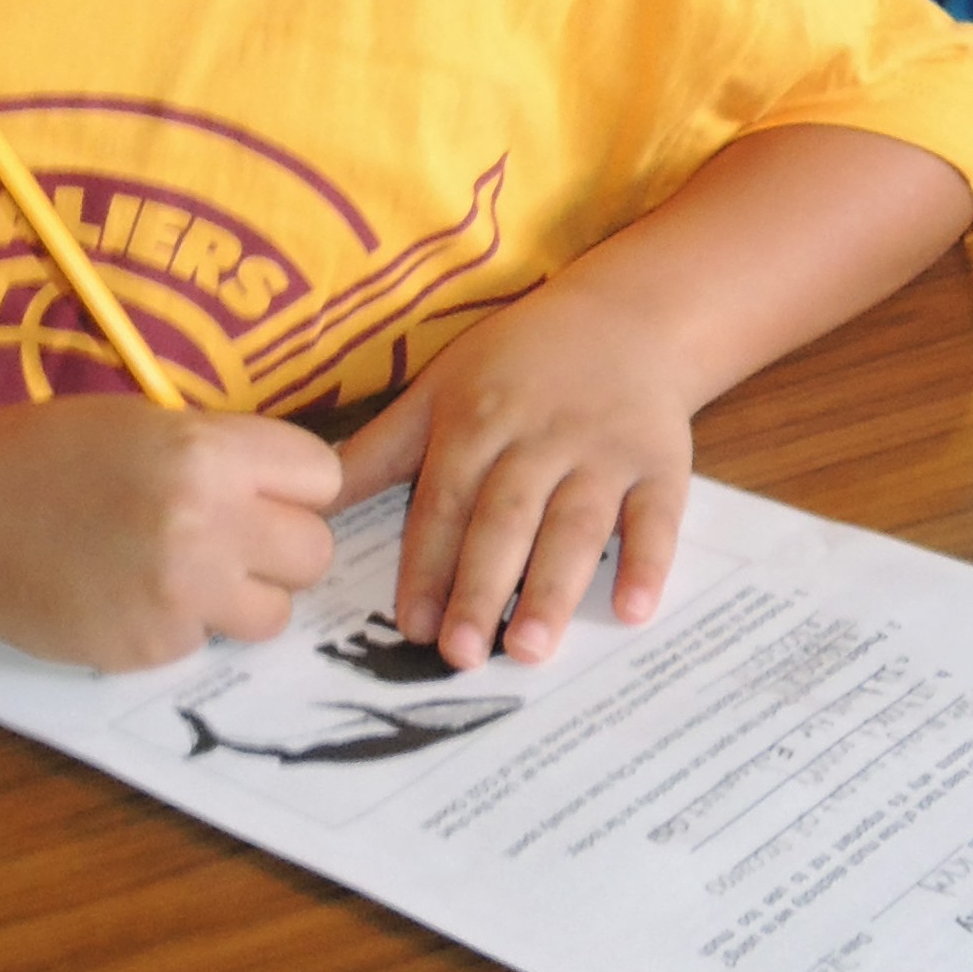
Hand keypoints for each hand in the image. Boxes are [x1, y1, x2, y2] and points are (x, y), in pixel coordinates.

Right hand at [0, 399, 340, 670]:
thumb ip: (221, 453)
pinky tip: (127, 596)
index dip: (293, 485)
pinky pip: (206, 645)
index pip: (322, 475)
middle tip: (229, 539)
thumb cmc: (38, 453)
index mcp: (205, 452)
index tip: (263, 492)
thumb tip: (292, 491)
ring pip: (273, 614)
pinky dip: (179, 628)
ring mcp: (177, 595)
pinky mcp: (147, 649)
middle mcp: (204, 524)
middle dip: (279, 548)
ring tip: (183, 573)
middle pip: (314, 552)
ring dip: (242, 598)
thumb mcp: (140, 423)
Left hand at [333, 294, 697, 663]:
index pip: (444, 501)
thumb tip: (312, 501)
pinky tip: (633, 611)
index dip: (426, 564)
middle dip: (479, 585)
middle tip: (460, 654)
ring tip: (529, 648)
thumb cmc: (517, 363)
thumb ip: (379, 450)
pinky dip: (648, 563)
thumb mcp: (439, 388)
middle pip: (505, 518)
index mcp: (475, 420)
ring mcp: (602, 451)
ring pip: (576, 525)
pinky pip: (657, 516)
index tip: (412, 626)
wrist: (627, 316)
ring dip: (553, 587)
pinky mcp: (660, 462)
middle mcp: (538, 437)